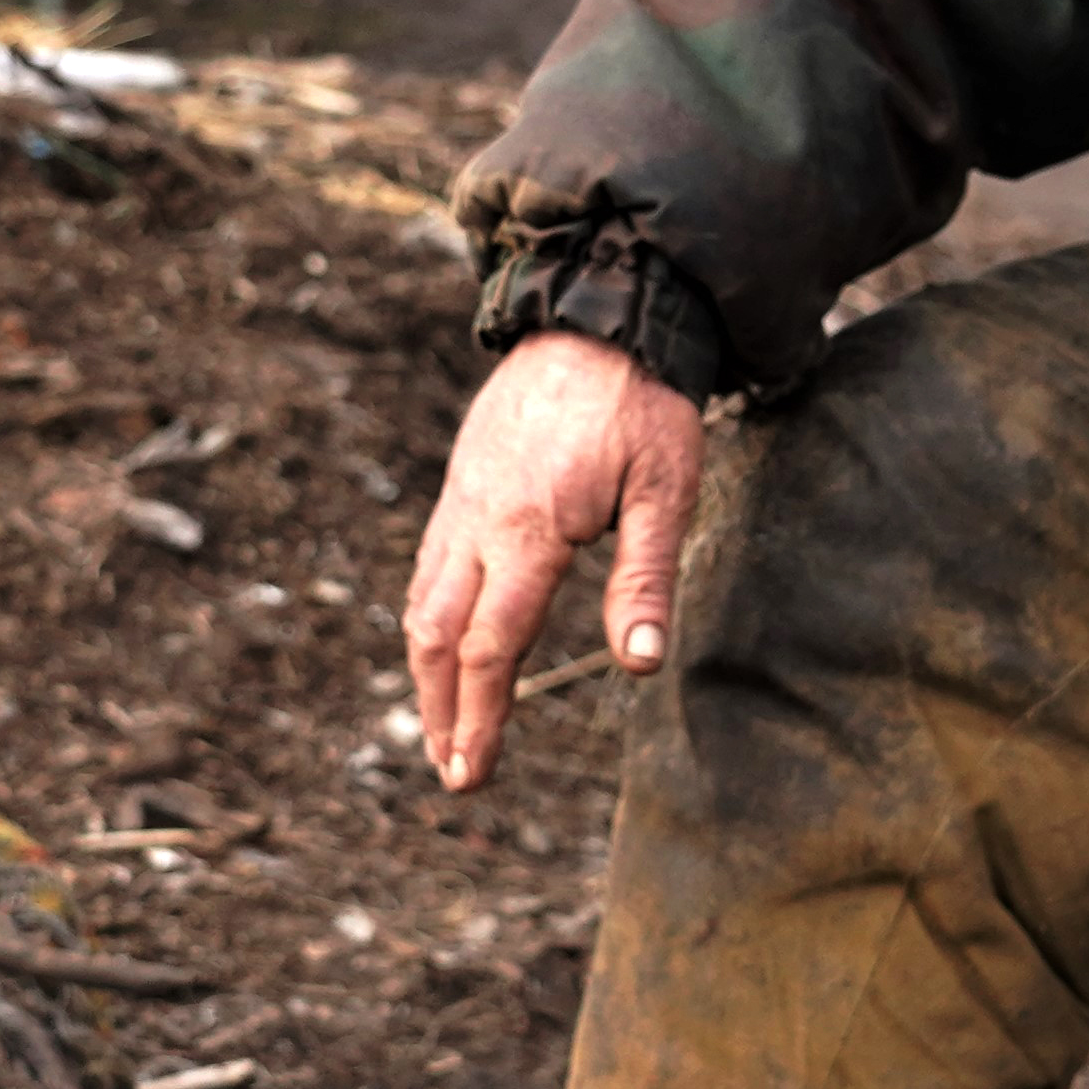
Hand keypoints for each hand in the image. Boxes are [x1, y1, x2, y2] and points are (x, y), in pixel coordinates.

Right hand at [403, 334, 705, 793]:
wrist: (598, 316)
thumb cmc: (643, 405)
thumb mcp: (667, 489)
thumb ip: (646, 578)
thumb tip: (638, 666)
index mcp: (529, 529)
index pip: (490, 645)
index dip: (481, 716)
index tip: (474, 772)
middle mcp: (479, 518)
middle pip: (436, 634)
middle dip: (439, 709)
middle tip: (453, 770)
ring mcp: (462, 498)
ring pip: (421, 599)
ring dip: (427, 671)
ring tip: (442, 725)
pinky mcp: (462, 481)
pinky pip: (430, 563)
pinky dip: (429, 618)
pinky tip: (445, 644)